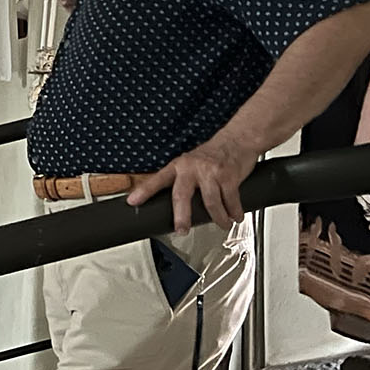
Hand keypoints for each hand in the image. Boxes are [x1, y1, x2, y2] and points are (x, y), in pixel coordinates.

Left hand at [126, 133, 258, 233]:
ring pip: (210, 203)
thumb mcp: (191, 163)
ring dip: (218, 218)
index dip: (144, 191)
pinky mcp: (229, 176)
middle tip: (181, 230)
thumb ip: (183, 181)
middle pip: (182, 195)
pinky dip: (234, 212)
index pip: (158, 180)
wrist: (237, 139)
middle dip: (181, 216)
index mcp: (179, 166)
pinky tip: (235, 216)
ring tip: (222, 224)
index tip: (133, 202)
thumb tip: (176, 207)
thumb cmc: (213, 154)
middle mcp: (192, 168)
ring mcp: (211, 172)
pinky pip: (230, 201)